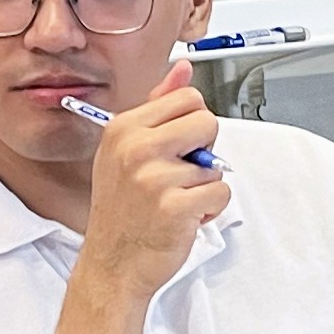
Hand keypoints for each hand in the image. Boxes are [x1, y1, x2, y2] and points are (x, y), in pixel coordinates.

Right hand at [77, 66, 230, 297]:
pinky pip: (220, 193)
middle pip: (206, 121)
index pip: (187, 97)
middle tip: (181, 174)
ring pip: (215, 164)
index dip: (193, 123)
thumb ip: (157, 105)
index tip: (178, 146)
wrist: (112, 264)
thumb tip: (182, 68)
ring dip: (203, 186)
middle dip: (205, 150)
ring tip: (175, 201)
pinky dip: (210, 209)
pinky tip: (184, 218)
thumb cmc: (122, 209)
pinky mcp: (175, 207)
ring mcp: (154, 178)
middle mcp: (136, 148)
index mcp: (124, 128)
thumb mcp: (126, 150)